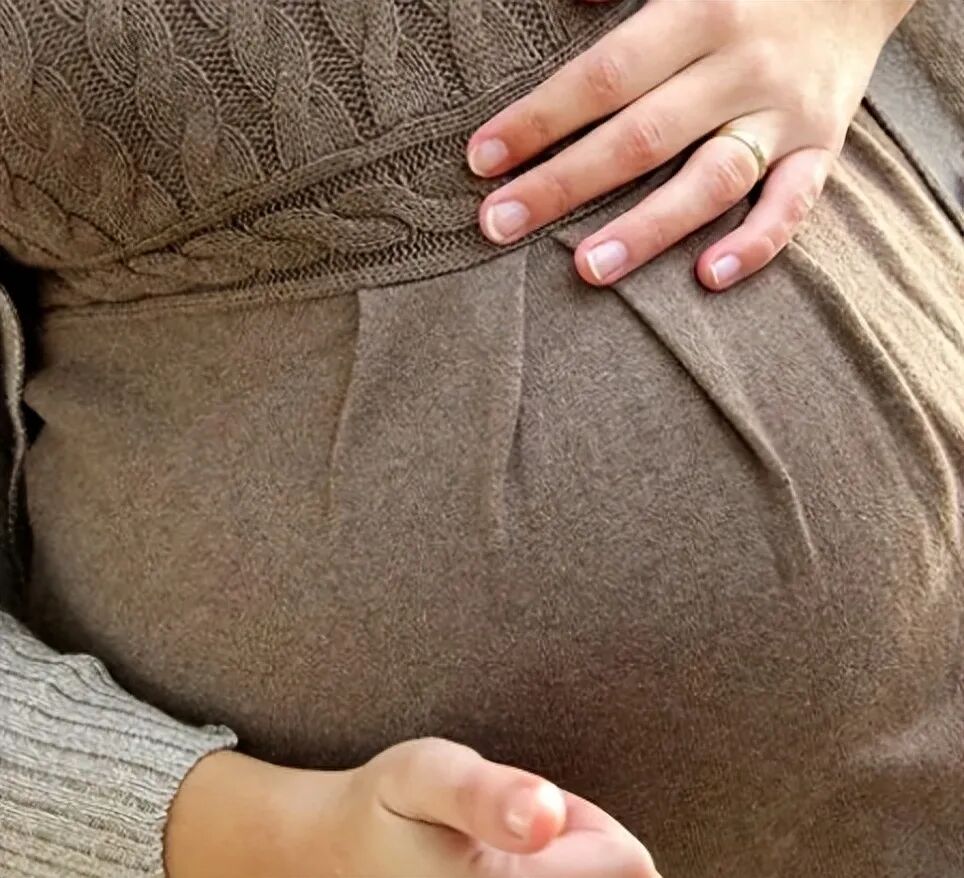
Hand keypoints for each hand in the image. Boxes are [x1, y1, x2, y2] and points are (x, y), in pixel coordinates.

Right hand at [165, 738, 658, 876]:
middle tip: (515, 830)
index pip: (626, 863)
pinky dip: (545, 876)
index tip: (533, 810)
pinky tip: (500, 868)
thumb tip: (548, 814)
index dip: (589, 824)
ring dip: (563, 867)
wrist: (333, 854)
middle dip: (580, 850)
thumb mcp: (426, 775)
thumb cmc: (385, 809)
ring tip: (504, 850)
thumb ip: (488, 793)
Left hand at [467, 0, 914, 290]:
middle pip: (642, 137)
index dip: (540, 119)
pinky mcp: (823, 147)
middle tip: (500, 225)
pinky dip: (757, 243)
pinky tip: (708, 277)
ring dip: (647, 229)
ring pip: (711, 180)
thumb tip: (554, 9)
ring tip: (588, 269)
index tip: (482, 160)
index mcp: (696, 12)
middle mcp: (740, 66)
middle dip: (564, 184)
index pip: (603, 76)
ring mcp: (783, 114)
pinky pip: (795, 204)